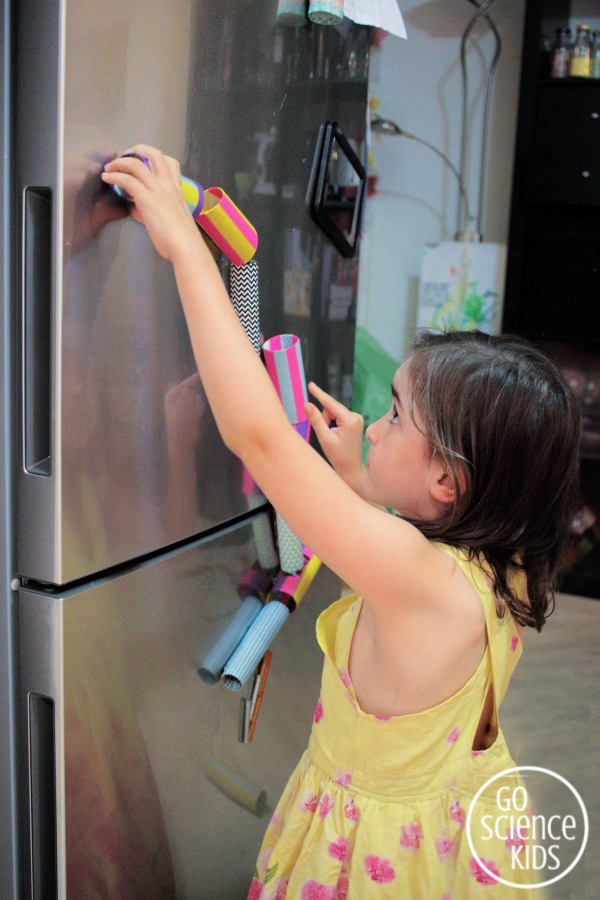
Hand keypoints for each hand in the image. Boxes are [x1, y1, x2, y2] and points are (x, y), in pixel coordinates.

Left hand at [101, 145, 202, 263]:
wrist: (186, 247)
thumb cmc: (181, 239)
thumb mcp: (170, 220)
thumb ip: (153, 212)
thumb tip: (139, 211)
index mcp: (177, 190)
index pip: (170, 163)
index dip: (154, 158)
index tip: (142, 161)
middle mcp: (168, 185)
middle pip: (154, 154)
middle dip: (136, 150)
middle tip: (124, 157)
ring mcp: (158, 190)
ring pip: (137, 164)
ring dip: (120, 162)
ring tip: (109, 168)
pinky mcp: (147, 199)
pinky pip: (127, 180)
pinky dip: (114, 176)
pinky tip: (107, 178)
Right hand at [304, 382, 367, 495]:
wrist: (350, 468)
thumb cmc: (337, 456)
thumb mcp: (324, 438)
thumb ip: (315, 420)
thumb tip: (307, 404)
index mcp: (349, 419)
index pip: (330, 403)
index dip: (319, 394)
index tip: (311, 384)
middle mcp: (356, 416)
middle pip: (331, 408)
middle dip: (325, 419)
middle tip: (327, 435)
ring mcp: (357, 418)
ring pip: (334, 412)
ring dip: (328, 422)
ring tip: (332, 438)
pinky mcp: (355, 421)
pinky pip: (338, 416)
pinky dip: (333, 423)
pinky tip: (336, 435)